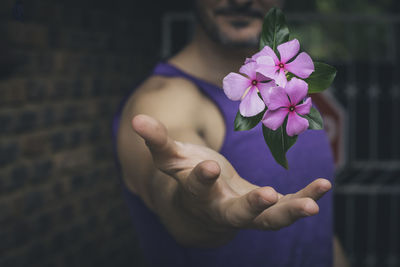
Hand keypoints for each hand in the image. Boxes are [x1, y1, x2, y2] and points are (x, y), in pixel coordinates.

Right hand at [132, 114, 331, 246]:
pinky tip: (323, 187)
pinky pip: (285, 209)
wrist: (200, 210)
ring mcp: (245, 212)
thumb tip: (135, 119)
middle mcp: (220, 209)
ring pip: (267, 221)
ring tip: (311, 204)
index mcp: (196, 194)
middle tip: (266, 196)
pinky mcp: (264, 211)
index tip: (209, 166)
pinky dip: (304, 199)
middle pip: (234, 214)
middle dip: (249, 206)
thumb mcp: (171, 158)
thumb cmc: (185, 177)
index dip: (201, 179)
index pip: (196, 189)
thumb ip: (157, 141)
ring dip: (289, 211)